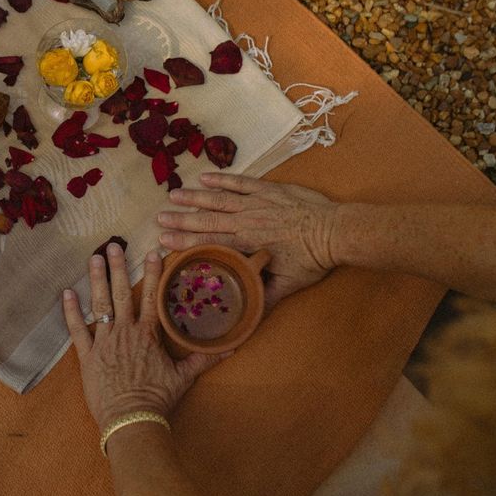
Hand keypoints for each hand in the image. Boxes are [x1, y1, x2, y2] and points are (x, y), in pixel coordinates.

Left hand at [62, 244, 227, 432]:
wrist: (132, 419)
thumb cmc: (158, 399)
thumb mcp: (183, 378)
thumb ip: (204, 359)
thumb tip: (231, 347)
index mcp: (148, 334)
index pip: (152, 297)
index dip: (153, 274)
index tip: (151, 253)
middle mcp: (126, 332)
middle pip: (122, 293)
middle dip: (118, 267)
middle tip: (113, 245)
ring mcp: (104, 342)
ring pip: (100, 305)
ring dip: (96, 280)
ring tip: (93, 258)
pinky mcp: (87, 356)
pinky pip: (77, 330)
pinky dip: (71, 311)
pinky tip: (66, 292)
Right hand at [158, 173, 338, 308]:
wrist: (337, 231)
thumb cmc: (314, 259)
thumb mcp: (289, 284)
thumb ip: (265, 296)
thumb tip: (248, 317)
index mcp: (248, 243)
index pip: (210, 242)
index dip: (185, 242)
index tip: (164, 241)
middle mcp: (247, 220)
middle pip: (208, 219)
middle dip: (181, 219)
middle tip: (159, 218)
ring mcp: (257, 202)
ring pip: (219, 198)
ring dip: (195, 197)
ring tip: (173, 194)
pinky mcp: (269, 189)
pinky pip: (241, 182)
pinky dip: (222, 180)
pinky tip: (205, 177)